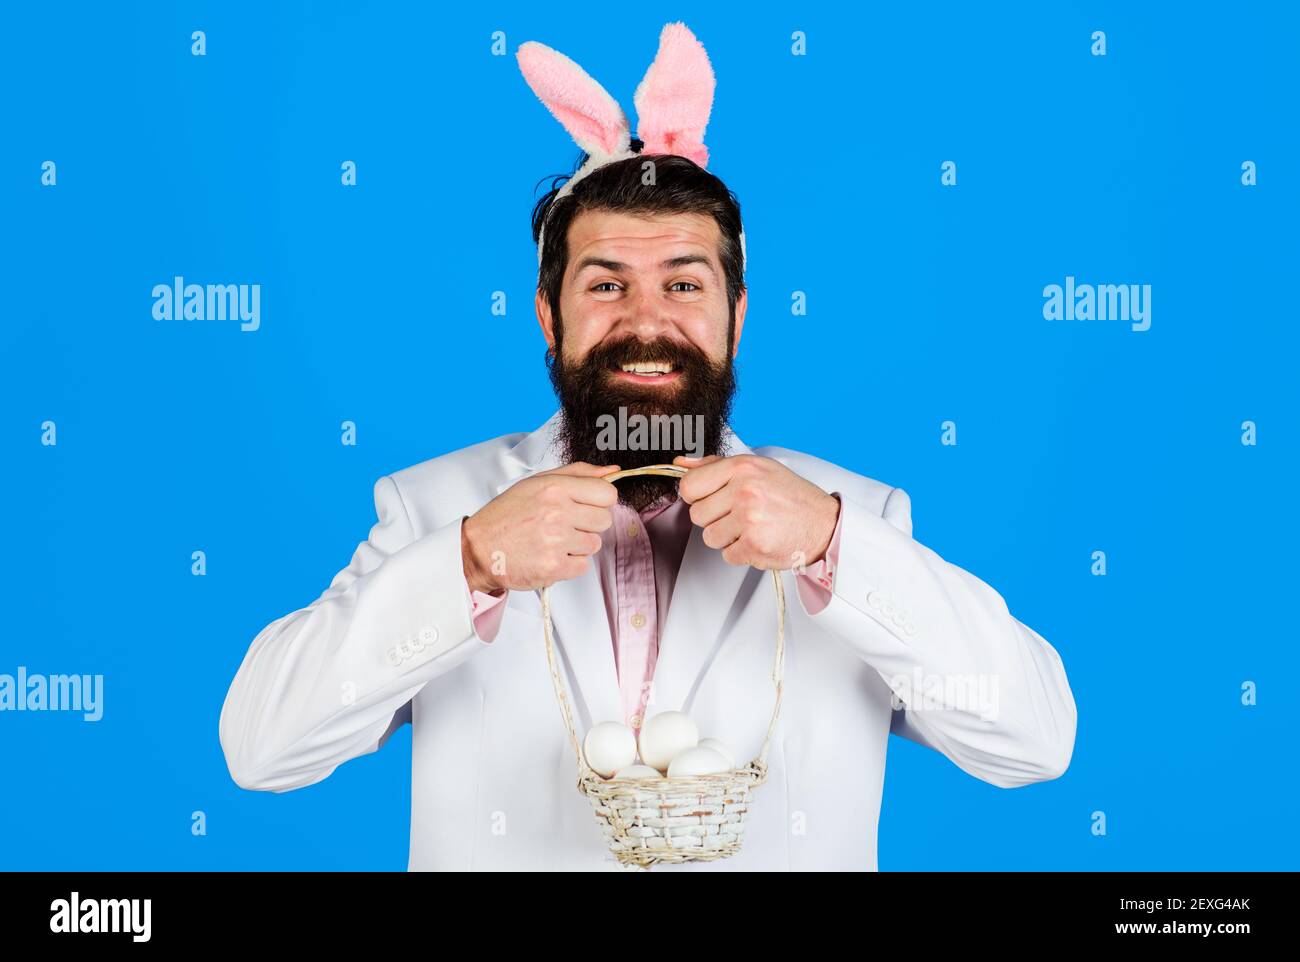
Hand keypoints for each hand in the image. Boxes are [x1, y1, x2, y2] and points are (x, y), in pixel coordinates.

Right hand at [462, 462, 619, 592]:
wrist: (478, 549)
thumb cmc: (506, 515)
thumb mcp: (537, 483)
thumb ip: (577, 473)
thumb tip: (613, 471)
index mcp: (555, 488)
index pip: (607, 493)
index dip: (599, 501)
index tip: (586, 506)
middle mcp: (557, 512)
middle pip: (605, 520)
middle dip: (588, 524)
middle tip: (564, 525)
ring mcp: (556, 540)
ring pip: (594, 544)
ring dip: (578, 545)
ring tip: (553, 541)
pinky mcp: (554, 566)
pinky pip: (583, 566)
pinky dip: (569, 564)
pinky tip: (550, 555)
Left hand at [674, 454, 839, 569]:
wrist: (825, 524)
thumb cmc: (792, 497)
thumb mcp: (757, 469)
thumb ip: (715, 466)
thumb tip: (680, 464)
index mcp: (742, 467)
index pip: (689, 485)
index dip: (696, 496)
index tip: (711, 498)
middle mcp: (744, 490)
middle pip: (697, 514)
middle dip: (715, 518)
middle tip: (740, 514)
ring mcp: (749, 518)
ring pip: (709, 537)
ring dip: (727, 537)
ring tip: (751, 527)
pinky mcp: (754, 544)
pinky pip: (727, 555)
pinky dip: (742, 552)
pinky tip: (760, 539)